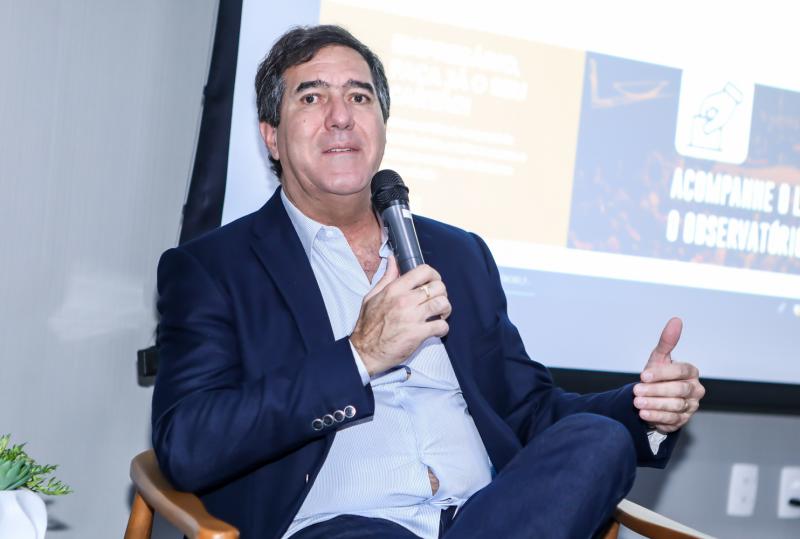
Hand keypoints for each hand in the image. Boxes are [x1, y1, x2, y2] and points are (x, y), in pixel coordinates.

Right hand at [350, 256, 450, 375]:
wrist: (365, 351)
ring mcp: (412, 317)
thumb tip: (392, 260)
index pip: (423, 271)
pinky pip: (441, 325)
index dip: (434, 275)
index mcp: (394, 289)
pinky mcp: (418, 334)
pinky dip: (443, 328)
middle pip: (438, 287)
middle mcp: (404, 301)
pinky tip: (436, 330)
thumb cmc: (367, 326)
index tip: (434, 282)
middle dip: (442, 293)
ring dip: (445, 309)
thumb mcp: (372, 297)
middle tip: (437, 300)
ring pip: (443, 304)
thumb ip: (386, 278)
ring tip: (440, 314)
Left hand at [633, 318, 704, 433]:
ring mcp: (691, 406)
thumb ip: (667, 341)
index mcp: (691, 372)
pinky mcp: (683, 420)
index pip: (680, 371)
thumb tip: (676, 320)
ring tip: (637, 403)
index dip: (662, 374)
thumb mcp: (659, 358)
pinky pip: (672, 419)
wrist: (654, 397)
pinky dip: (657, 416)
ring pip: (676, 405)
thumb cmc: (658, 375)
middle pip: (678, 390)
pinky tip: (644, 413)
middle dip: (656, 390)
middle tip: (636, 391)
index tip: (643, 375)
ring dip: (655, 404)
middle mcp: (695, 389)